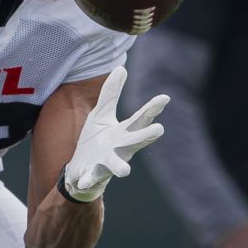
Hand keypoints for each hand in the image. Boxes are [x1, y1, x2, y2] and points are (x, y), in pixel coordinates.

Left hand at [62, 66, 168, 201]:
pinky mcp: (92, 174)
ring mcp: (106, 162)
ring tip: (125, 171)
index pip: (140, 119)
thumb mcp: (101, 113)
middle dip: (146, 135)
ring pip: (117, 165)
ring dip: (120, 167)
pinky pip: (91, 177)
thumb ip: (111, 93)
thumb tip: (121, 67)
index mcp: (123, 133)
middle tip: (159, 129)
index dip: (151, 108)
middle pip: (135, 141)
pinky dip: (89, 179)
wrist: (82, 172)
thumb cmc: (97, 140)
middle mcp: (119, 148)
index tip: (164, 98)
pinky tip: (84, 180)